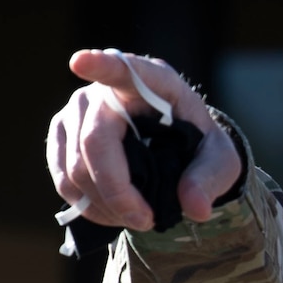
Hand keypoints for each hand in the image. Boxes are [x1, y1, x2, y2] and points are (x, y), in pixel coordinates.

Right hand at [46, 49, 243, 230]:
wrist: (174, 150)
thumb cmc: (198, 145)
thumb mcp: (220, 160)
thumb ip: (210, 179)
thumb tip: (195, 207)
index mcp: (154, 82)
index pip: (125, 69)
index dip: (102, 66)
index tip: (80, 62)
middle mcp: (107, 89)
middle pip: (95, 140)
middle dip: (117, 191)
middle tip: (146, 221)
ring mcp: (78, 109)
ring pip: (75, 166)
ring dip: (104, 205)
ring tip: (135, 218)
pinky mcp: (63, 133)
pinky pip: (62, 177)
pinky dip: (86, 205)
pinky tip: (111, 213)